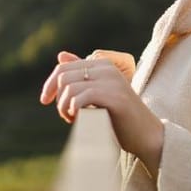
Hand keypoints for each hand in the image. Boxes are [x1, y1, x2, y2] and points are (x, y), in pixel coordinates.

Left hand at [39, 50, 164, 175]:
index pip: (63, 68)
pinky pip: (81, 98)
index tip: (45, 101)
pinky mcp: (115, 97)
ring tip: (73, 119)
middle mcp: (107, 68)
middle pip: (63, 76)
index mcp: (102, 65)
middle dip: (58, 98)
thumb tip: (61, 55)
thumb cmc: (119, 117)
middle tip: (67, 116)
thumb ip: (81, 75)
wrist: (146, 136)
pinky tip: (79, 119)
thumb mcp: (98, 93)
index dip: (49, 85)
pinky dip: (73, 110)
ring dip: (64, 107)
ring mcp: (112, 82)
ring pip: (69, 87)